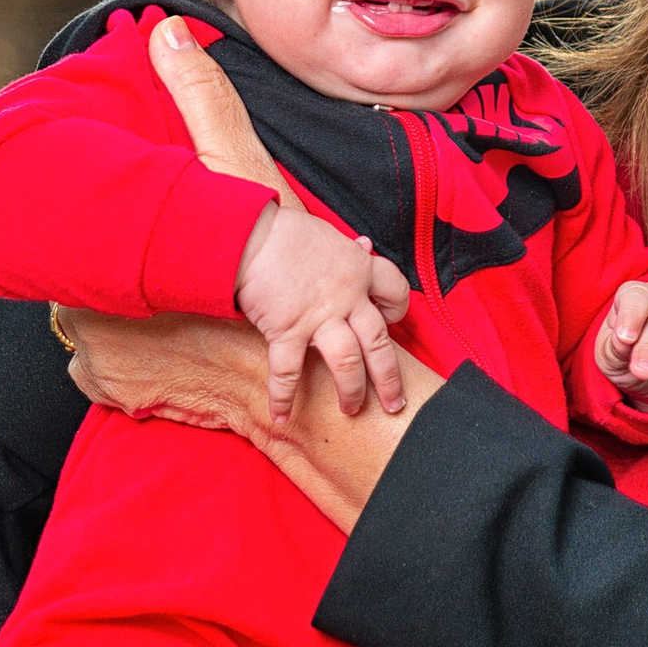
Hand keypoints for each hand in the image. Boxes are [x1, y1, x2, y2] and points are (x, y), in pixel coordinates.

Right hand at [235, 196, 412, 423]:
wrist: (251, 235)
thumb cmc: (285, 231)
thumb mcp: (326, 234)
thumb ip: (347, 249)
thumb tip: (363, 245)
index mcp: (359, 270)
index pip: (396, 292)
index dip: (396, 310)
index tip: (390, 322)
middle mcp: (348, 298)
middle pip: (380, 343)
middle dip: (389, 378)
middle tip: (394, 403)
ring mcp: (320, 317)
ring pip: (348, 364)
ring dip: (351, 392)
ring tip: (351, 411)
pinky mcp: (289, 331)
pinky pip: (289, 372)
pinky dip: (283, 396)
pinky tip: (281, 415)